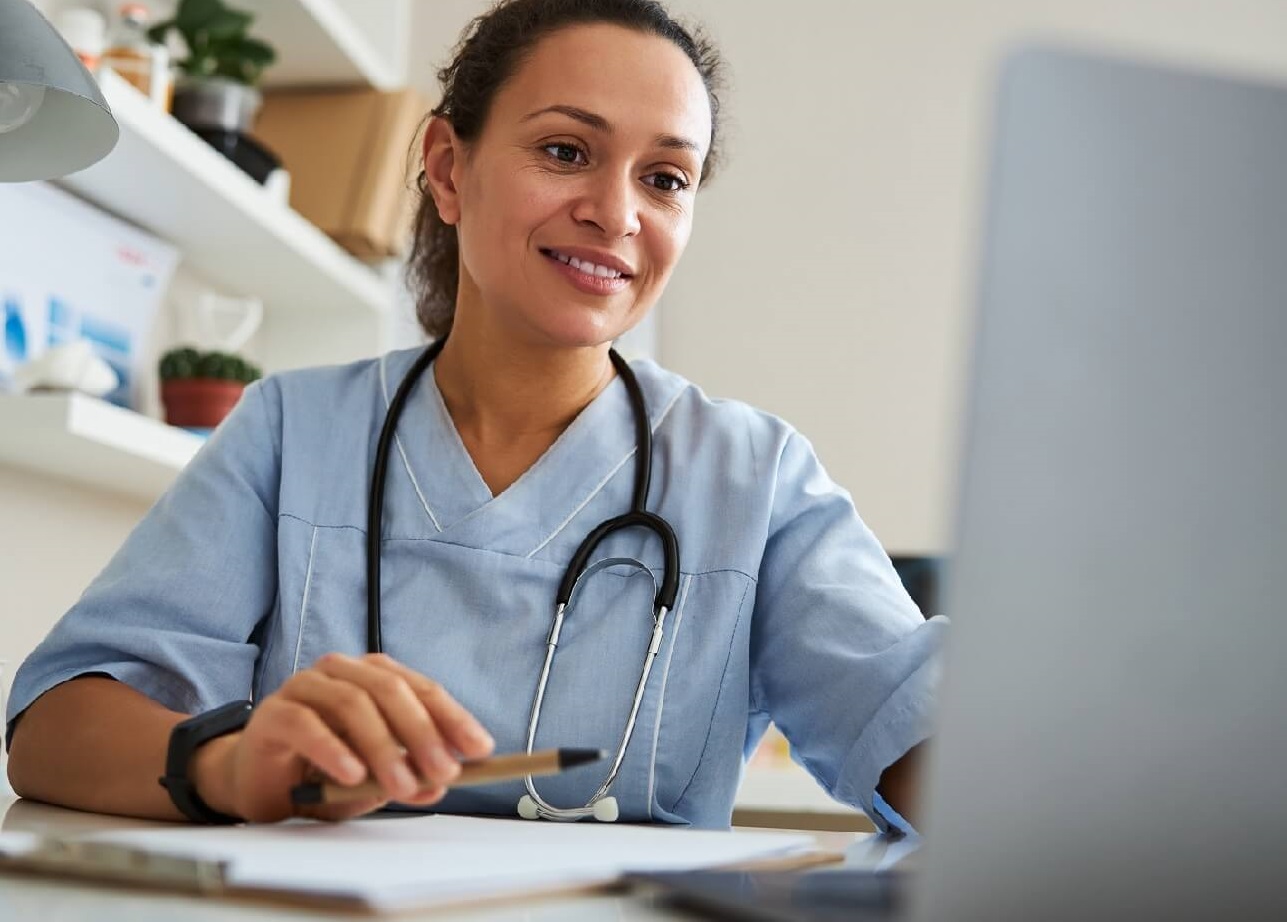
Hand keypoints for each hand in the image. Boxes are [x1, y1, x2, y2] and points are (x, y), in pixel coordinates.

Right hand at [191, 653, 494, 822]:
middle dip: (423, 733)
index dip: (453, 717)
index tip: (480, 748)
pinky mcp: (274, 713)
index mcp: (375, 677)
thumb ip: (408, 775)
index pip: (423, 689)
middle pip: (391, 690)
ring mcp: (306, 687)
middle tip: (444, 772)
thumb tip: (442, 783)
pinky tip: (351, 774)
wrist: (260, 781)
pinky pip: (307, 724)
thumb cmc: (324, 771)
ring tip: (401, 785)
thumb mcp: (376, 778)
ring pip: (352, 704)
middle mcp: (343, 672)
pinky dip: (333, 749)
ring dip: (383, 747)